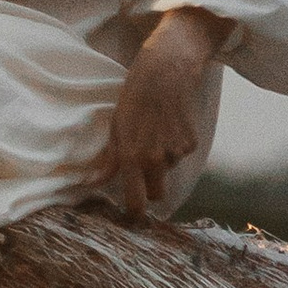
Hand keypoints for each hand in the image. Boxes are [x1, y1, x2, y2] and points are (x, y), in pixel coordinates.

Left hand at [106, 9, 229, 216]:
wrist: (166, 71)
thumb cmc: (134, 97)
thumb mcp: (116, 127)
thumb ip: (110, 159)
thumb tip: (96, 182)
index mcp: (133, 158)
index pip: (136, 202)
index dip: (134, 214)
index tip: (131, 215)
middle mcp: (156, 160)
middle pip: (157, 194)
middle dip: (150, 189)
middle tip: (142, 172)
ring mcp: (176, 153)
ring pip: (168, 171)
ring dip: (162, 162)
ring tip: (154, 133)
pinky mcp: (191, 143)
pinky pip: (181, 156)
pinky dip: (175, 147)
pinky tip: (168, 126)